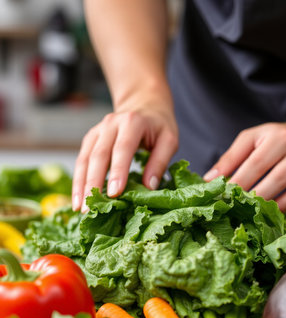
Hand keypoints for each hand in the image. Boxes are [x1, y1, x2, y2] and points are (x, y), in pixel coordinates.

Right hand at [72, 96, 177, 211]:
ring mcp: (97, 131)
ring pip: (85, 159)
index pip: (123, 148)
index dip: (118, 171)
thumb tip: (149, 187)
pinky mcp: (90, 139)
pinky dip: (78, 180)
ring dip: (80, 185)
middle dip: (93, 183)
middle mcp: (111, 124)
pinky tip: (78, 199)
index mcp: (132, 122)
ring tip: (80, 208)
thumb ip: (160, 162)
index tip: (114, 193)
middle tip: (92, 208)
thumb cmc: (158, 125)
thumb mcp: (169, 140)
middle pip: (98, 155)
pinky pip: (81, 161)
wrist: (143, 102)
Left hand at [204, 121, 285, 210]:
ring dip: (262, 202)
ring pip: (282, 188)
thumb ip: (231, 157)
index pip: (253, 163)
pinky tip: (266, 211)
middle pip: (268, 177)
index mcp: (276, 135)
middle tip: (232, 206)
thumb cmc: (278, 139)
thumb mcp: (254, 139)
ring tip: (245, 211)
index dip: (236, 181)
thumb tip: (209, 178)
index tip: (220, 195)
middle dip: (248, 194)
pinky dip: (280, 206)